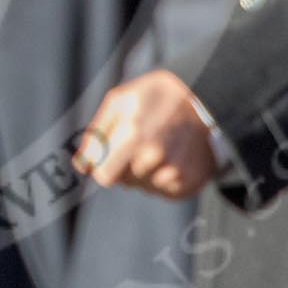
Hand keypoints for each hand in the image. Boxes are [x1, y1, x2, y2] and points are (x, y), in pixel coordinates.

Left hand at [71, 70, 216, 198]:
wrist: (206, 97)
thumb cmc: (156, 96)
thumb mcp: (119, 101)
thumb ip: (96, 134)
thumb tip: (81, 166)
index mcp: (132, 136)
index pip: (104, 176)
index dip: (103, 165)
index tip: (111, 152)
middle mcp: (154, 158)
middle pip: (124, 182)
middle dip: (125, 166)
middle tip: (142, 141)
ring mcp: (174, 173)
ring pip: (144, 187)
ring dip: (146, 173)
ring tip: (159, 146)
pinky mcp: (189, 183)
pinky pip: (164, 192)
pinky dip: (164, 179)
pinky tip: (172, 156)